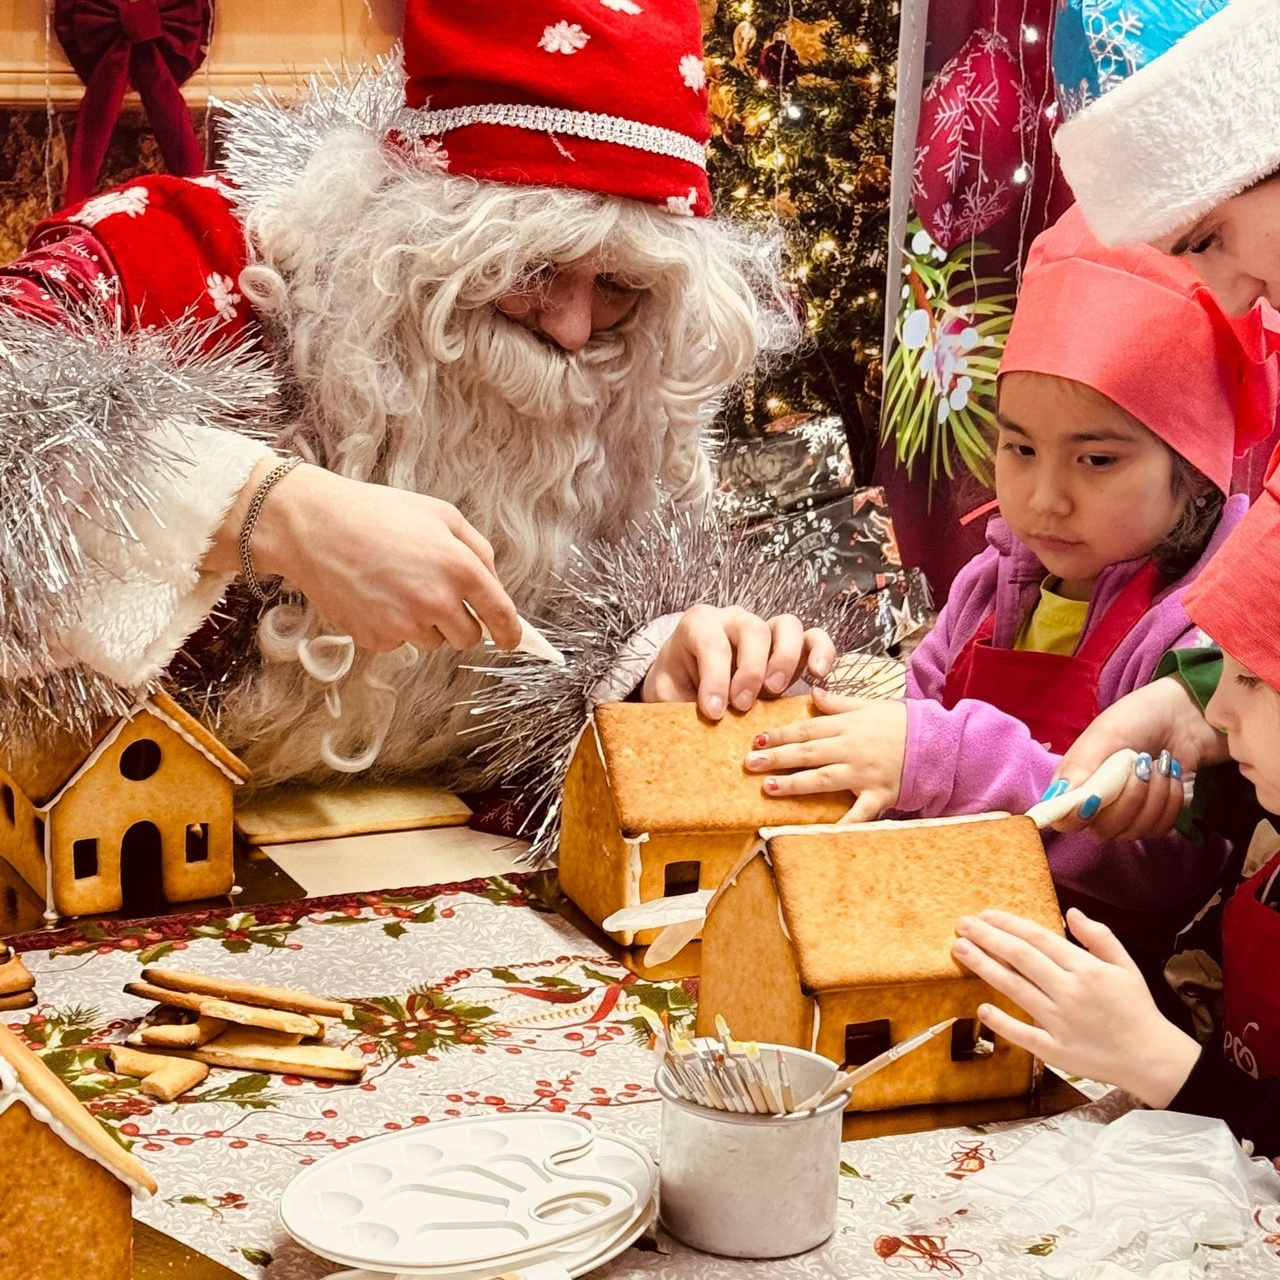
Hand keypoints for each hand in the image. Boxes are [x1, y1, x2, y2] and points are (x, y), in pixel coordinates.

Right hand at [218, 462, 521, 653]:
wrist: (313, 526)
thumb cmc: (377, 513)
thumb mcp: (440, 514)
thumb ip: (477, 549)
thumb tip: (493, 583)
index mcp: (460, 568)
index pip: (500, 615)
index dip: (511, 633)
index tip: (511, 641)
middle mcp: (437, 601)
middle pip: (468, 637)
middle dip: (461, 623)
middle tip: (436, 596)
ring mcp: (405, 624)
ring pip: (433, 642)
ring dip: (425, 623)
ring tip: (396, 585)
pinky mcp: (376, 639)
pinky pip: (399, 643)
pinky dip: (393, 626)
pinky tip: (375, 595)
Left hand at [641, 606, 834, 719]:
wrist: (688, 686)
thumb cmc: (678, 690)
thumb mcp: (668, 697)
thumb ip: (680, 707)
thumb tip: (701, 729)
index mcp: (699, 625)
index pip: (711, 642)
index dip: (714, 678)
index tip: (712, 712)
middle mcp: (733, 620)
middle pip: (752, 628)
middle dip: (749, 670)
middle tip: (742, 705)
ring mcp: (765, 629)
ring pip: (786, 626)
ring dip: (784, 660)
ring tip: (775, 692)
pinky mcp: (790, 646)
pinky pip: (812, 637)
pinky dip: (821, 651)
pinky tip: (818, 675)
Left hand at [743, 685, 905, 820]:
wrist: (938, 743)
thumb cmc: (902, 724)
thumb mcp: (870, 706)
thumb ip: (839, 703)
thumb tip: (813, 692)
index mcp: (848, 726)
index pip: (807, 730)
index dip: (781, 734)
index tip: (757, 740)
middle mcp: (852, 749)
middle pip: (808, 753)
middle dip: (777, 758)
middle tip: (749, 763)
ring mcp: (865, 773)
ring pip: (824, 778)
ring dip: (795, 784)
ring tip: (769, 788)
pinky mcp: (879, 795)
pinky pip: (859, 812)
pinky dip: (844, 823)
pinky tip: (824, 833)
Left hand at [951, 907, 1200, 1107]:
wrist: (1153, 1058)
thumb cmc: (1136, 1008)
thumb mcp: (1125, 966)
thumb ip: (1099, 937)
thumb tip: (1071, 912)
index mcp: (1086, 969)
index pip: (1038, 939)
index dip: (1009, 925)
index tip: (985, 915)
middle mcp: (1070, 992)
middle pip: (1020, 959)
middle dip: (987, 938)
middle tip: (961, 925)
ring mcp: (1061, 1023)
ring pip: (1015, 989)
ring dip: (984, 967)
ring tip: (960, 949)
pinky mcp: (1057, 1051)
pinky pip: (1024, 1035)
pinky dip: (1002, 1022)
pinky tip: (982, 1008)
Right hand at [1050, 676, 1226, 837]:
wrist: (1186, 716)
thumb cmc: (1138, 719)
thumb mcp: (1104, 735)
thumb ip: (1079, 769)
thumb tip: (1055, 803)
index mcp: (1075, 782)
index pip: (1064, 819)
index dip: (1077, 817)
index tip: (1096, 798)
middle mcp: (1097, 802)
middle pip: (1105, 828)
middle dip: (1131, 797)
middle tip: (1142, 763)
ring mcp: (1127, 812)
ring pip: (1136, 830)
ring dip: (1156, 796)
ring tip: (1161, 763)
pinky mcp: (1156, 816)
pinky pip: (1160, 828)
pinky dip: (1171, 801)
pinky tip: (1172, 776)